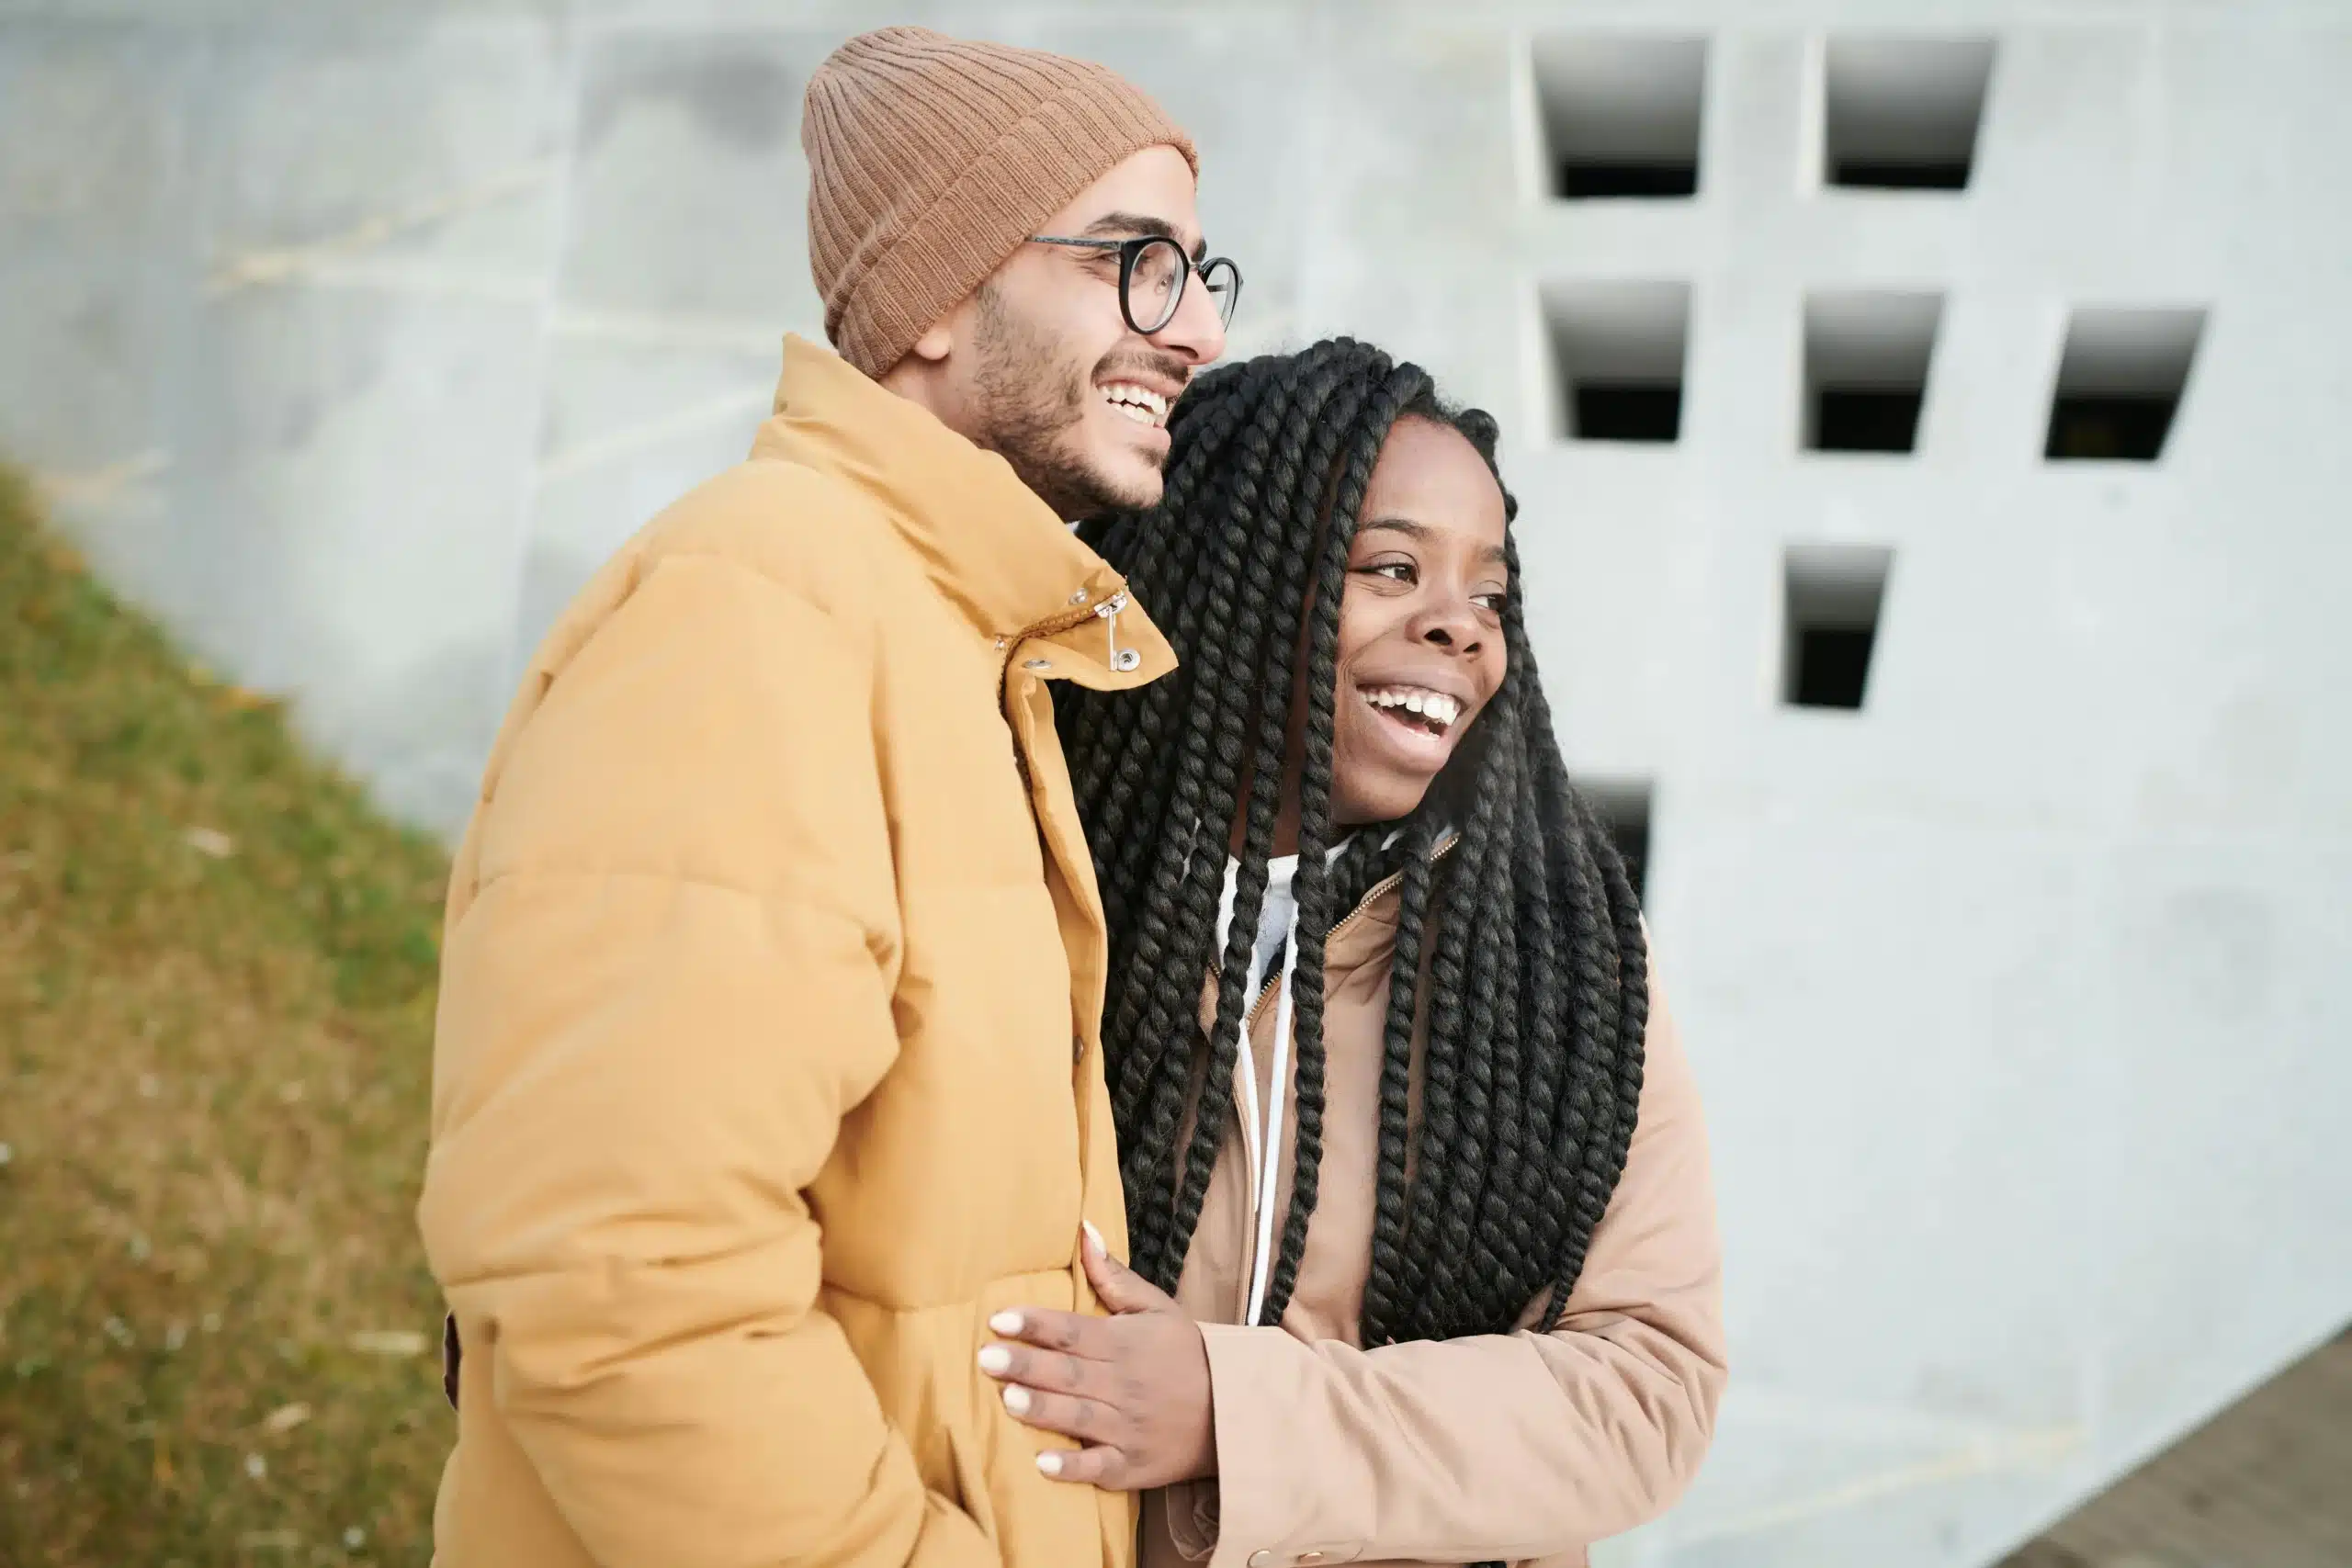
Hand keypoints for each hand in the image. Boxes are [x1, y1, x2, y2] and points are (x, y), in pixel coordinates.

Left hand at [979, 1222, 1216, 1489]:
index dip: (1037, 1324)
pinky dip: (1073, 1468)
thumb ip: (1113, 1276)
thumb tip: (1083, 1230)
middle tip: (986, 1358)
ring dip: (1044, 1409)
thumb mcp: (1157, 1307)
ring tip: (1007, 1399)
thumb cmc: (1185, 1354)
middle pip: (1069, 1372)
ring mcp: (1127, 1428)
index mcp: (1125, 1343)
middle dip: (1027, 1364)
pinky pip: (1099, 1468)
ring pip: (1079, 1416)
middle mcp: (1124, 1384)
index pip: (1074, 1330)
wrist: (1230, 1411)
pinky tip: (1043, 1465)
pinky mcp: (1131, 1465)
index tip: (999, 1319)